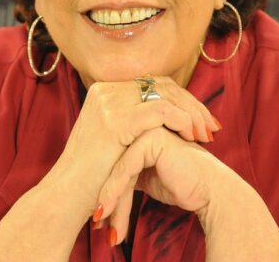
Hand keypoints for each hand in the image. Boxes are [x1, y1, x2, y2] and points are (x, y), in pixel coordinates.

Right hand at [48, 77, 220, 218]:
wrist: (67, 196)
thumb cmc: (91, 176)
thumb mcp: (112, 139)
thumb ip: (133, 121)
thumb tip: (166, 114)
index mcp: (103, 91)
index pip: (152, 83)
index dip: (180, 98)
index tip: (200, 119)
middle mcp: (105, 90)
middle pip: (161, 85)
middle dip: (192, 104)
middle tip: (211, 126)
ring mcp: (108, 102)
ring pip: (165, 95)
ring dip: (191, 113)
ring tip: (205, 134)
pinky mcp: (116, 120)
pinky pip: (161, 111)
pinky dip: (182, 120)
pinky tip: (192, 135)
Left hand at [93, 126, 230, 243]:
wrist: (211, 191)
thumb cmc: (183, 186)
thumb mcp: (146, 177)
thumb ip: (128, 171)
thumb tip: (100, 184)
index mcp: (140, 129)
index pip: (113, 157)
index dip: (103, 185)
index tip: (97, 213)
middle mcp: (143, 124)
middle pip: (113, 161)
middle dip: (104, 194)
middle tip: (95, 221)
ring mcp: (148, 127)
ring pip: (117, 165)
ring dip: (109, 197)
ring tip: (100, 222)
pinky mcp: (153, 138)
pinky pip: (126, 168)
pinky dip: (115, 193)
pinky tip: (107, 211)